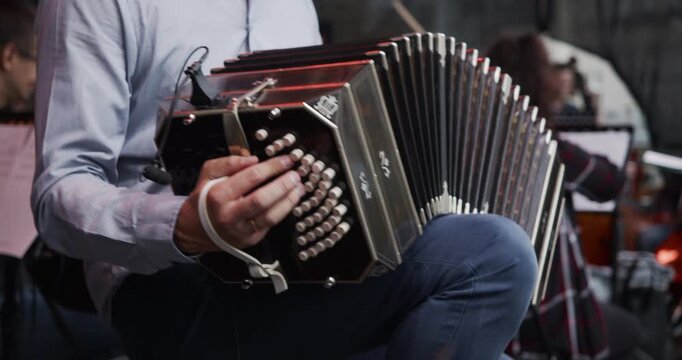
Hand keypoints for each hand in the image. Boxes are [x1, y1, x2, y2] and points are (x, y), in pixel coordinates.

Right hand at [174, 155, 304, 253]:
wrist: (196, 230)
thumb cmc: (206, 199)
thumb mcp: (208, 174)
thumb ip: (228, 163)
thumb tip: (252, 159)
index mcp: (219, 195)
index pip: (250, 178)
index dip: (271, 167)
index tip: (285, 160)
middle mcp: (229, 215)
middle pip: (262, 199)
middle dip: (283, 185)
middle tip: (295, 174)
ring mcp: (241, 230)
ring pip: (270, 216)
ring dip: (289, 200)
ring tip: (299, 187)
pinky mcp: (250, 239)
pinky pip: (271, 224)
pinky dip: (284, 211)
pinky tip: (291, 200)